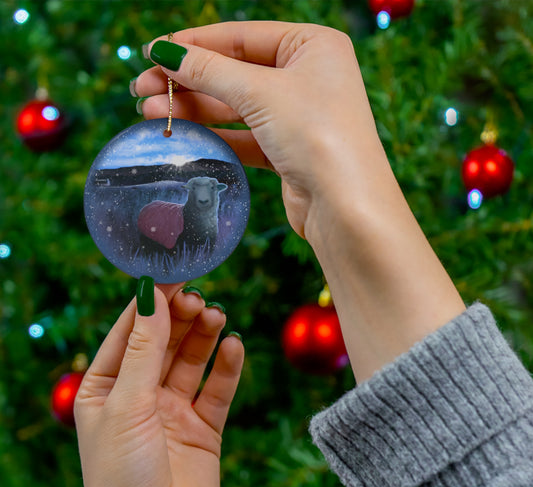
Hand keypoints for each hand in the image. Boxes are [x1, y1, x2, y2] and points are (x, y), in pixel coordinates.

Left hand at [75, 282, 243, 486]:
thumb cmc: (122, 477)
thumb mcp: (127, 404)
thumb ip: (144, 349)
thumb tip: (151, 295)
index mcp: (106, 387)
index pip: (130, 332)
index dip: (151, 302)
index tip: (173, 273)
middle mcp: (140, 395)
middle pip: (164, 341)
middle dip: (181, 317)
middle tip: (199, 298)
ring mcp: (173, 410)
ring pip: (192, 360)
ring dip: (204, 336)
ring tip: (217, 316)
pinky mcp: (203, 427)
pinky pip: (218, 388)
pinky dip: (227, 366)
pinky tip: (234, 346)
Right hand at [134, 21, 384, 240]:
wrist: (346, 207)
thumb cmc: (316, 135)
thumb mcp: (260, 92)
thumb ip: (210, 71)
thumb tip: (165, 52)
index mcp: (312, 45)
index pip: (241, 36)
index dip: (194, 44)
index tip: (152, 52)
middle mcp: (307, 77)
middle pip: (235, 71)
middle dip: (187, 81)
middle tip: (141, 89)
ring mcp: (298, 115)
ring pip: (236, 106)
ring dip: (194, 109)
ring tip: (149, 112)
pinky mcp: (289, 150)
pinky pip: (244, 136)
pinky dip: (214, 135)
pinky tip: (182, 135)